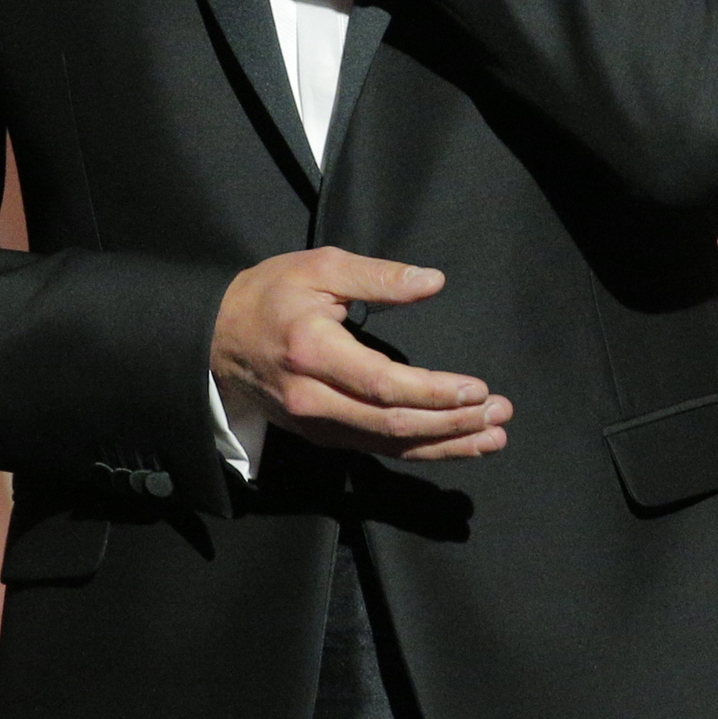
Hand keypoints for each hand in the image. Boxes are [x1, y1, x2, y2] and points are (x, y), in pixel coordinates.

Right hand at [211, 247, 512, 461]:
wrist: (216, 339)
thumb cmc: (271, 295)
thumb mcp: (320, 267)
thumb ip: (378, 276)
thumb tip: (433, 281)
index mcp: (313, 352)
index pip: (383, 385)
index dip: (433, 393)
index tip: (477, 390)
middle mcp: (314, 399)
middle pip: (392, 425)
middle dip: (452, 424)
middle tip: (500, 415)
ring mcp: (316, 424)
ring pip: (388, 446)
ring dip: (445, 445)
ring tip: (492, 437)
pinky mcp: (320, 435)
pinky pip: (376, 449)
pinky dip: (419, 450)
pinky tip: (454, 445)